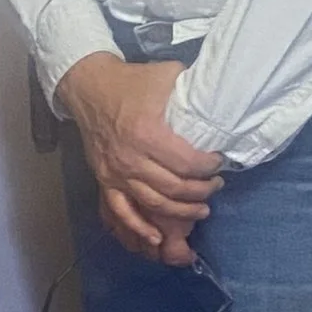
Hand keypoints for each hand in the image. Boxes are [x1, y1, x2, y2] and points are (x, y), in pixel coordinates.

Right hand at [57, 54, 222, 264]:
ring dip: (181, 211)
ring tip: (202, 209)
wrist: (89, 87)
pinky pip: (121, 211)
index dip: (208, 167)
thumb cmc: (131, 81)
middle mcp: (131, 158)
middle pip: (174, 187)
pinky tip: (156, 236)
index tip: (219, 163)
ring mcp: (116, 172)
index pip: (186, 163)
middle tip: (216, 185)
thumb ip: (192, 88)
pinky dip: (138, 227)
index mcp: (147, 133)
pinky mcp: (105, 180)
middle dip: (201, 190)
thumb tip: (222, 97)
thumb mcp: (166, 75)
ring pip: (154, 203)